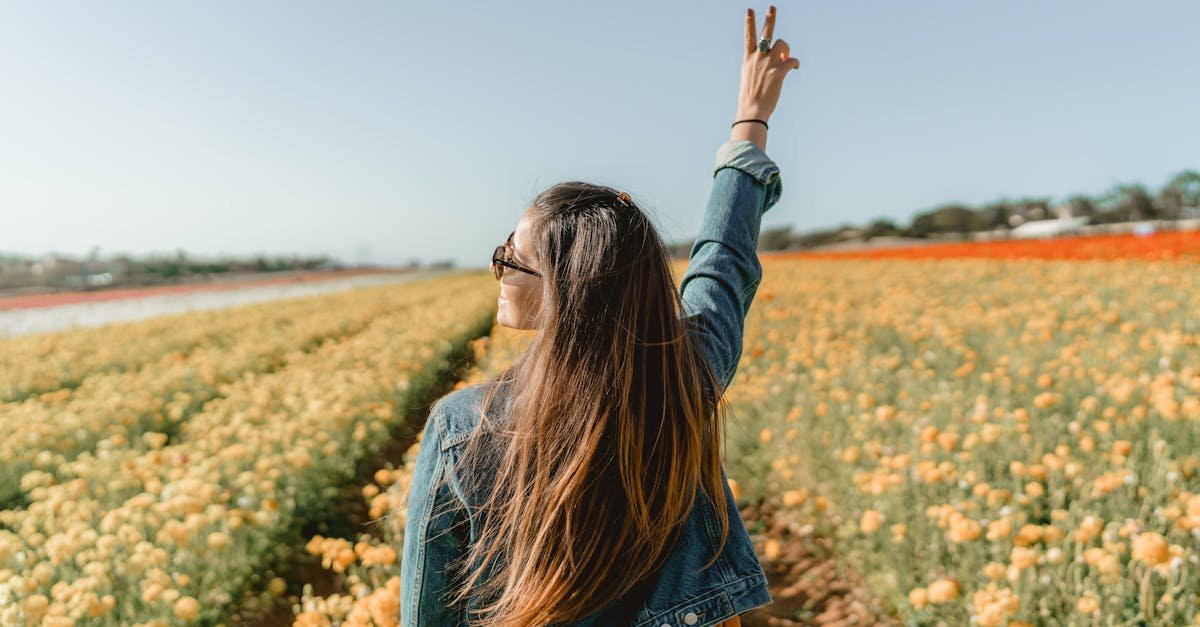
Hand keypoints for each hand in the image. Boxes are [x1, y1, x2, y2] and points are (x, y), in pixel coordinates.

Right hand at [736, 5, 799, 121]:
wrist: (752, 111)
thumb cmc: (750, 97)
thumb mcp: (748, 77)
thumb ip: (759, 65)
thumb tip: (776, 60)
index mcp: (748, 59)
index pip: (748, 37)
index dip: (749, 22)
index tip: (750, 10)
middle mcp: (758, 58)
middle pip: (765, 33)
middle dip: (769, 19)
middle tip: (772, 7)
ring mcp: (768, 64)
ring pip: (782, 44)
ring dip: (786, 49)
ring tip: (786, 57)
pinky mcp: (778, 72)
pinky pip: (792, 61)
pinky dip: (795, 63)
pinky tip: (795, 68)